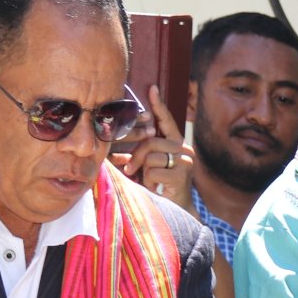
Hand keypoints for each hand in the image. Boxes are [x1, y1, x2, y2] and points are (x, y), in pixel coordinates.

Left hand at [115, 86, 194, 205]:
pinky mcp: (181, 175)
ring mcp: (184, 161)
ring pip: (151, 156)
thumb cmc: (160, 186)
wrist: (177, 209)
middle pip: (151, 141)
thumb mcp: (147, 167)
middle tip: (129, 168)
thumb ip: (137, 155)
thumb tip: (113, 151)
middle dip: (136, 155)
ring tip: (147, 181)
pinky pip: (153, 171)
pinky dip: (148, 181)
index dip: (158, 105)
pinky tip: (155, 188)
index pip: (166, 121)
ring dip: (142, 171)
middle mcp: (183, 149)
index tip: (152, 87)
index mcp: (176, 143)